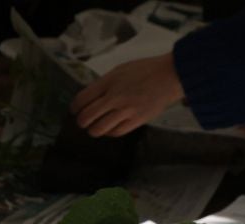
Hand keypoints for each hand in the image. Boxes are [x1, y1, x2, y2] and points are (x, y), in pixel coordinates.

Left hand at [71, 53, 185, 136]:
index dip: (74, 108)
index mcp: (109, 81)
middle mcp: (115, 96)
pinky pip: (115, 132)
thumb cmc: (145, 71)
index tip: (75, 110)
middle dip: (81, 121)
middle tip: (83, 121)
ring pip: (99, 129)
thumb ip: (104, 84)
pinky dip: (109, 132)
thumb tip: (90, 98)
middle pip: (87, 116)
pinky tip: (109, 128)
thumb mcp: (120, 70)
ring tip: (95, 127)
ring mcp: (126, 109)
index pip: (82, 99)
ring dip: (93, 130)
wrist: (169, 75)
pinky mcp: (137, 120)